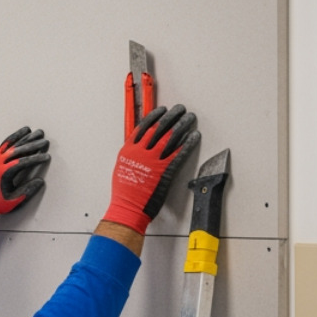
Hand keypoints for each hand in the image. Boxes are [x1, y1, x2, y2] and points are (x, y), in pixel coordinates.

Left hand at [0, 126, 49, 219]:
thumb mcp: (14, 201)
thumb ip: (27, 191)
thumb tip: (40, 181)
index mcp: (1, 174)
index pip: (21, 163)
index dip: (35, 159)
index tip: (46, 156)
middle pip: (17, 150)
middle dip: (33, 145)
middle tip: (45, 142)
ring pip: (12, 144)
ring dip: (26, 137)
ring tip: (39, 133)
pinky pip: (6, 143)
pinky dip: (16, 136)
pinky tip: (25, 131)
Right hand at [102, 105, 199, 233]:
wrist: (128, 207)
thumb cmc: (125, 192)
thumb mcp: (122, 168)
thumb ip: (131, 156)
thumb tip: (138, 149)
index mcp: (129, 150)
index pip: (143, 126)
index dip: (155, 116)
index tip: (162, 110)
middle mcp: (141, 152)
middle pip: (159, 128)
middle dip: (171, 115)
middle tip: (180, 109)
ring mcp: (154, 160)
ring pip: (171, 137)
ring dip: (182, 125)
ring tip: (190, 118)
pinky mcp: (166, 170)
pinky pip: (180, 153)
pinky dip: (188, 143)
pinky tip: (194, 136)